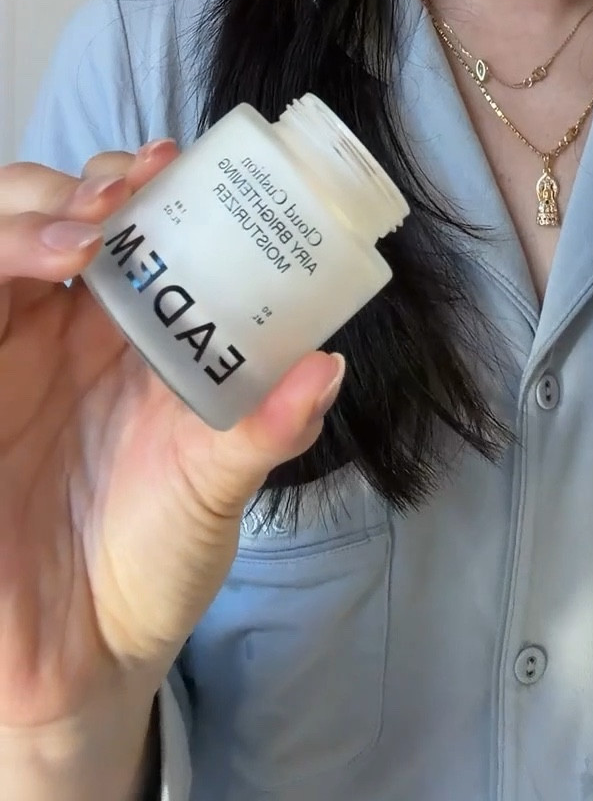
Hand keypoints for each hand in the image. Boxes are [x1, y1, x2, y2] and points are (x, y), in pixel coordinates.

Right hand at [0, 145, 344, 748]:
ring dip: (29, 218)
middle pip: (45, 209)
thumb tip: (329, 365)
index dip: (137, 176)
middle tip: (123, 193)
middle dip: (75, 183)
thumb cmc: (155, 557)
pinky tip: (37, 273)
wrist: (85, 662)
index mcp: (125, 324)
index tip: (173, 162)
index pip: (120, 214)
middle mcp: (56, 325)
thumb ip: (267, 428)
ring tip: (81, 235)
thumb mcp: (221, 487)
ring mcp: (4, 358)